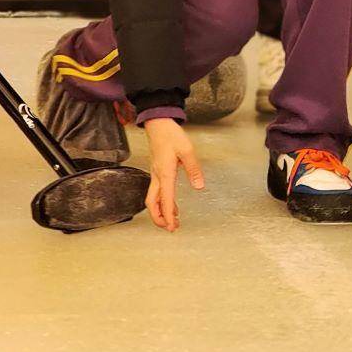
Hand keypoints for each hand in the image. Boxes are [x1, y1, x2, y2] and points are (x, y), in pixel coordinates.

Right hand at [143, 117, 203, 231]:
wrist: (158, 123)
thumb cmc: (170, 134)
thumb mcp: (187, 150)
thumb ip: (193, 169)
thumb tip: (199, 186)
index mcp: (164, 173)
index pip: (165, 200)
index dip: (168, 216)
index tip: (172, 228)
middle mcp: (157, 176)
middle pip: (152, 203)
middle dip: (159, 218)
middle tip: (170, 228)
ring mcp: (155, 173)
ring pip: (153, 198)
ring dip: (161, 211)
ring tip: (172, 220)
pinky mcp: (157, 170)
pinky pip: (157, 190)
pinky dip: (163, 201)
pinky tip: (171, 204)